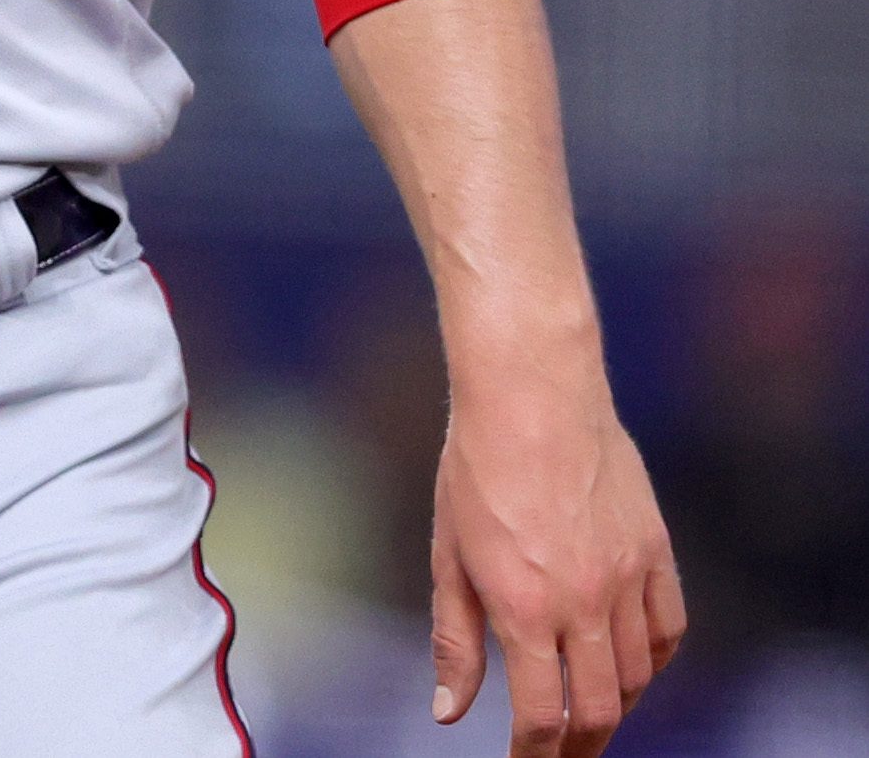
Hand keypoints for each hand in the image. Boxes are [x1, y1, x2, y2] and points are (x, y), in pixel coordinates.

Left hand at [427, 363, 683, 755]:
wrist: (532, 396)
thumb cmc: (475, 470)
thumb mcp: (448, 557)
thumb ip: (455, 641)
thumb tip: (450, 714)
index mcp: (524, 608)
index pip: (542, 715)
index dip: (535, 754)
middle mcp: (584, 602)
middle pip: (600, 708)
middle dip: (580, 745)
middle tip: (560, 754)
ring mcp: (627, 578)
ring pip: (639, 674)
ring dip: (615, 704)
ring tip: (589, 712)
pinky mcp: (655, 551)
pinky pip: (669, 628)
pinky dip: (654, 659)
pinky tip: (631, 664)